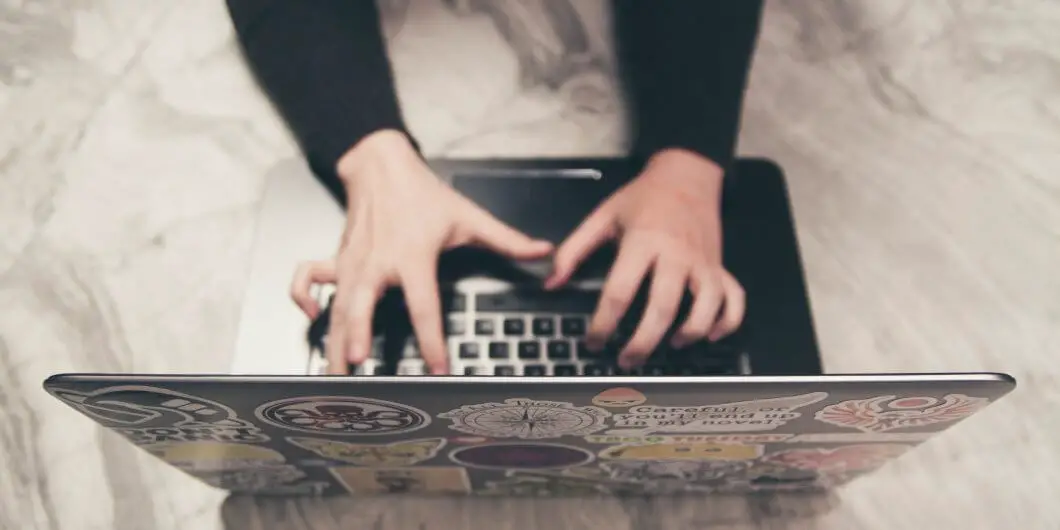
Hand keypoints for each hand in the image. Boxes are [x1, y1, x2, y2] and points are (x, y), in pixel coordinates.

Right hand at [290, 130, 552, 374]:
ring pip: (336, 304)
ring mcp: (351, 262)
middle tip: (355, 367)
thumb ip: (507, 239)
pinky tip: (310, 318)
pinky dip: (303, 297)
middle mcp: (377, 263)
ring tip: (331, 370)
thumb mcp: (468, 215)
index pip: (424, 306)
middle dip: (356, 336)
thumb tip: (543, 252)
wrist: (380, 164)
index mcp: (412, 257)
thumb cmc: (423, 194)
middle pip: (362, 306)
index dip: (431, 340)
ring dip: (331, 336)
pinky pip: (308, 280)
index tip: (437, 367)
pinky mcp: (336, 259)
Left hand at [546, 149, 744, 368]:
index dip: (603, 324)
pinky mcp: (721, 266)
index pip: (620, 292)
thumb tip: (551, 283)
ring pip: (705, 307)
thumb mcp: (602, 216)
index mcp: (644, 242)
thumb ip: (574, 250)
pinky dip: (727, 322)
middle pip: (662, 308)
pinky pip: (734, 300)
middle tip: (627, 360)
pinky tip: (709, 336)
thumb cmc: (642, 198)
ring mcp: (704, 262)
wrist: (687, 174)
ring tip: (670, 347)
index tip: (593, 342)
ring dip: (689, 333)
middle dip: (643, 342)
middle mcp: (677, 255)